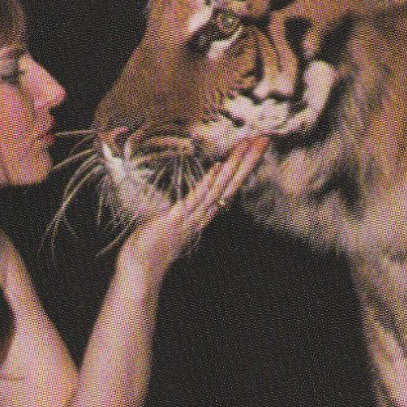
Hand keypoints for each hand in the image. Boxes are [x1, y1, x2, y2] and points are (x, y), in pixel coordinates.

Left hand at [117, 136, 267, 279]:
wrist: (141, 268)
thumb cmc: (153, 243)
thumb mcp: (173, 220)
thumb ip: (183, 206)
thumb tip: (189, 191)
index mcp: (203, 213)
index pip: (229, 186)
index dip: (244, 166)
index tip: (256, 146)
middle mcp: (202, 215)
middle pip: (231, 184)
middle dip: (248, 161)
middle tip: (264, 139)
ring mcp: (191, 217)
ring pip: (217, 189)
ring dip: (232, 167)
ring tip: (246, 146)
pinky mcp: (175, 219)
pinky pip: (194, 199)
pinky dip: (207, 183)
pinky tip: (217, 167)